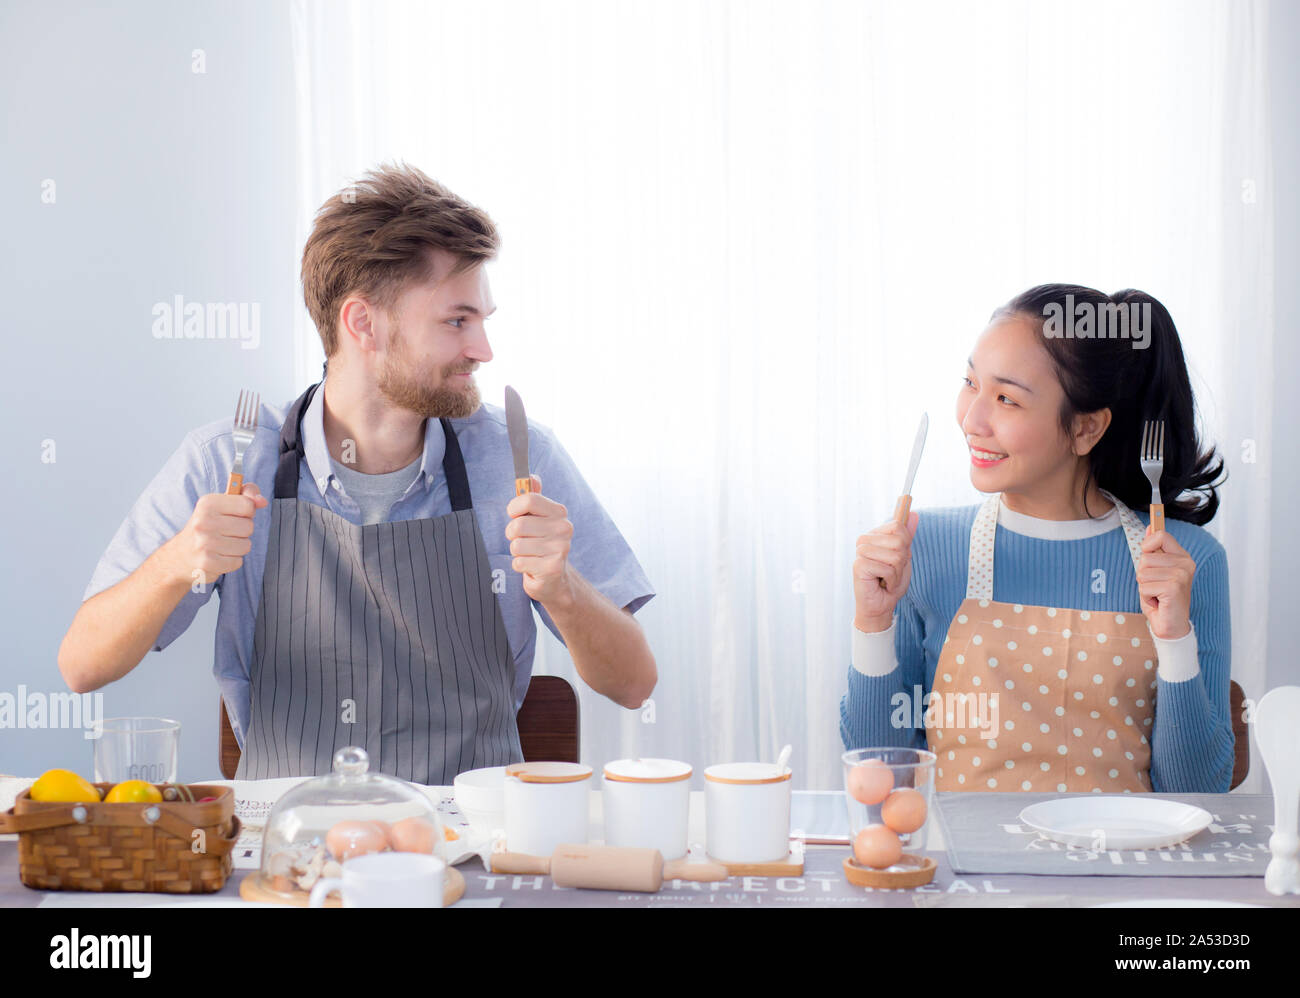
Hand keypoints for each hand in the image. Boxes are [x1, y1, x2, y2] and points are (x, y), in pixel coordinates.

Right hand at [165, 483, 266, 586]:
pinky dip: (232, 561)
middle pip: (249, 527)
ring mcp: (204, 543)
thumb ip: (245, 495)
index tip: (234, 514)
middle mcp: (203, 522)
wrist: (179, 556)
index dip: (247, 512)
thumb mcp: (222, 504)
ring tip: (221, 545)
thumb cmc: (207, 526)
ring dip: (238, 547)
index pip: (248, 505)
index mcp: (207, 503)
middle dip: (242, 531)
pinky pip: (238, 562)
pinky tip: (218, 556)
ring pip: (246, 546)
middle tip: (225, 532)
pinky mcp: (207, 563)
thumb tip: (262, 501)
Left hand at [505, 474, 575, 607]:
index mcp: (559, 513)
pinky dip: (519, 565)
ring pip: (516, 545)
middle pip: (518, 524)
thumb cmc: (541, 543)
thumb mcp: (538, 518)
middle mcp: (563, 529)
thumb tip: (531, 477)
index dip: (514, 508)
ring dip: (516, 552)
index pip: (529, 499)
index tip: (514, 515)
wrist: (554, 578)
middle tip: (523, 540)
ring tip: (529, 554)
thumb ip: (533, 497)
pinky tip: (532, 565)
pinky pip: (519, 562)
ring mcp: (560, 549)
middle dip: (512, 534)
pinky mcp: (551, 568)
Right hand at [853, 511, 917, 630]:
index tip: (898, 558)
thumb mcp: (904, 557)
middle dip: (902, 561)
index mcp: (874, 535)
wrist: (880, 605)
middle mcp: (864, 540)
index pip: (898, 526)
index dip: (905, 543)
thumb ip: (907, 536)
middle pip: (899, 541)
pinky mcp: (859, 565)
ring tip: (886, 579)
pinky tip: (882, 585)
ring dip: (897, 573)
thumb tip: (915, 514)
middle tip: (891, 572)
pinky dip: (891, 581)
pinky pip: (888, 569)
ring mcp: (860, 552)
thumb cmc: (890, 582)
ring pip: (895, 556)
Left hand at [1136, 525, 1194, 639]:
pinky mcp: (1174, 587)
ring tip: (1157, 595)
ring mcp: (1181, 575)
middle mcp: (1185, 564)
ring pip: (1142, 572)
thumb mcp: (1155, 571)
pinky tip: (1158, 602)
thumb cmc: (1161, 599)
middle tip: (1155, 587)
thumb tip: (1150, 527)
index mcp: (1182, 557)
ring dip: (1144, 587)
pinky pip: (1143, 586)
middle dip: (1143, 574)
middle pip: (1145, 556)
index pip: (1160, 535)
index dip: (1147, 545)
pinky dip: (1146, 597)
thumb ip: (1154, 551)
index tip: (1149, 557)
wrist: (1171, 625)